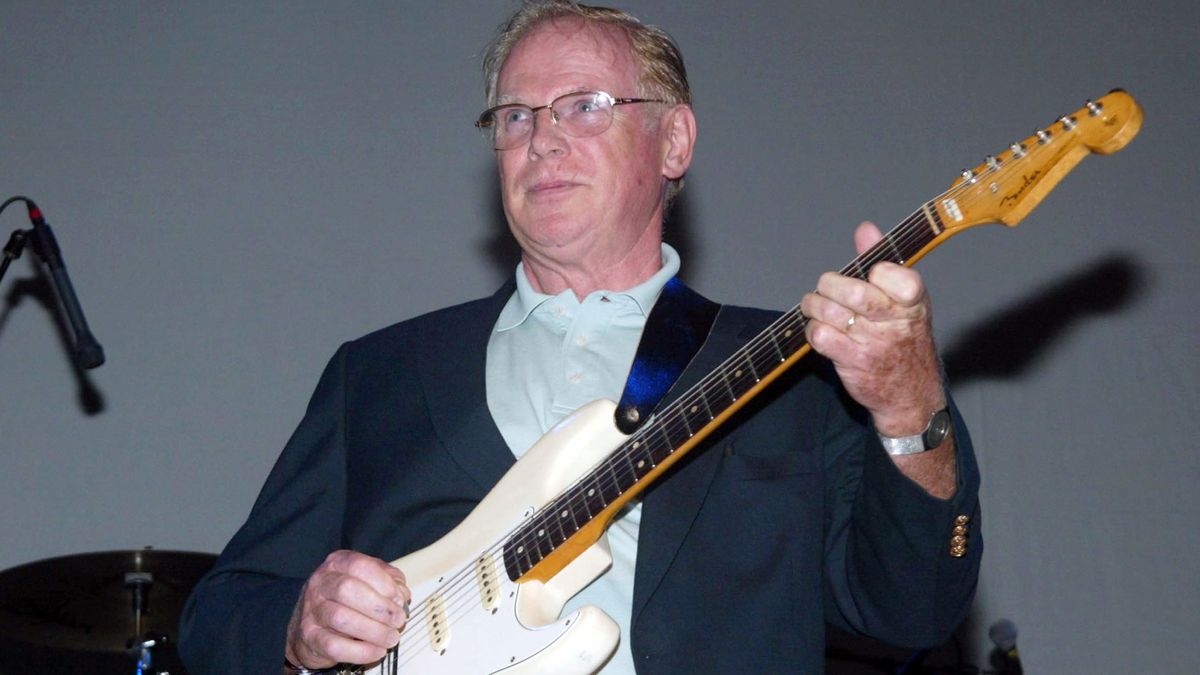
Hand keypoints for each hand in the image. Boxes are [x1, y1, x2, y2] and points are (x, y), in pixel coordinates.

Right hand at [285, 550, 411, 668]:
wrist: (310, 627)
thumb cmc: (344, 601)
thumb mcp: (368, 581)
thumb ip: (388, 581)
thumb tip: (402, 594)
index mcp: (337, 564)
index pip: (360, 566)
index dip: (383, 583)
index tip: (399, 599)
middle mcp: (321, 584)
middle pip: (348, 590)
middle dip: (379, 607)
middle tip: (397, 620)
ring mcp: (312, 610)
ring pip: (341, 618)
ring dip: (373, 631)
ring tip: (391, 637)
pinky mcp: (310, 637)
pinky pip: (335, 646)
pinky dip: (361, 651)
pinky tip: (377, 650)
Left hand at [800, 221, 944, 435]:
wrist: (911, 394)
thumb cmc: (905, 339)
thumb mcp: (905, 300)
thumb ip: (883, 262)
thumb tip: (865, 229)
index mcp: (913, 300)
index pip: (891, 273)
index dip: (874, 270)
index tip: (870, 274)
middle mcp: (896, 322)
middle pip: (851, 290)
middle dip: (828, 284)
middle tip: (824, 288)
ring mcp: (874, 344)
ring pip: (830, 311)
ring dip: (814, 306)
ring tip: (815, 307)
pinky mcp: (853, 363)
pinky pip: (820, 336)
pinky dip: (812, 329)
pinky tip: (819, 330)